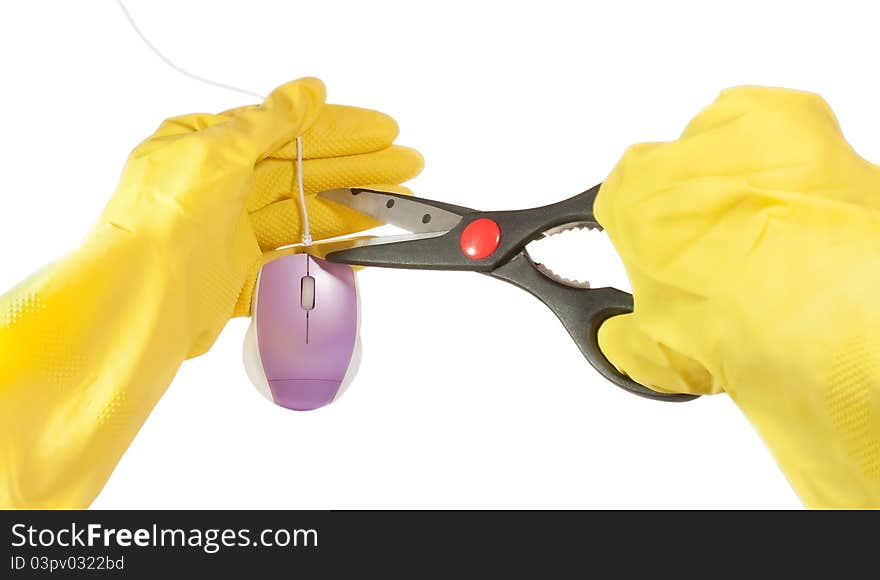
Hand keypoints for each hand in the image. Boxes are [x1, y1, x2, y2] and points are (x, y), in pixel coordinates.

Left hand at [104, 77, 422, 355]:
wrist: (140, 301)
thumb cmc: (160, 221)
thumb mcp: (218, 150)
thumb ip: (271, 120)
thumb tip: (306, 91)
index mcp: (205, 148)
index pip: (286, 130)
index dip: (339, 130)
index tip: (382, 131)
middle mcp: (217, 189)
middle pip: (302, 172)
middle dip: (357, 169)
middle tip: (405, 168)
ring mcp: (229, 233)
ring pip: (304, 214)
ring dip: (352, 208)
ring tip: (396, 205)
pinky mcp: (240, 274)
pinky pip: (294, 256)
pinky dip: (328, 250)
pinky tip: (361, 244)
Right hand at [595, 86, 879, 507]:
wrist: (818, 306)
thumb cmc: (737, 319)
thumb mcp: (653, 349)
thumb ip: (627, 331)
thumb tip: (628, 340)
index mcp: (627, 197)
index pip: (607, 202)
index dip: (630, 239)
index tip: (650, 261)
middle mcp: (674, 154)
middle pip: (670, 178)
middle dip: (684, 219)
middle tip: (719, 271)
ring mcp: (734, 130)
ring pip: (719, 152)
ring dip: (732, 191)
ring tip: (767, 250)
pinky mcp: (794, 117)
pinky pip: (771, 130)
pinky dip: (780, 167)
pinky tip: (794, 216)